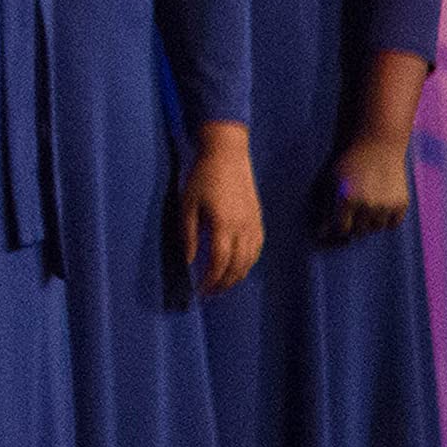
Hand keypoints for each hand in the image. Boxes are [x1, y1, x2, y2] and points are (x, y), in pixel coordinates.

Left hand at [180, 123, 261, 293]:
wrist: (228, 153)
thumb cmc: (203, 176)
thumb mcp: (188, 203)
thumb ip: (187, 234)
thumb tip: (188, 262)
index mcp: (224, 225)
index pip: (220, 263)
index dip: (210, 280)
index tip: (200, 291)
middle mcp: (244, 229)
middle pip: (237, 267)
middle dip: (223, 283)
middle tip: (209, 292)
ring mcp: (254, 224)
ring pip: (250, 261)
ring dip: (236, 276)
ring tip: (221, 284)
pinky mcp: (259, 220)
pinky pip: (257, 249)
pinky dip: (248, 263)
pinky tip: (237, 266)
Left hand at [325, 134, 413, 241]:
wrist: (376, 143)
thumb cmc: (347, 161)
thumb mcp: (329, 181)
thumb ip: (324, 207)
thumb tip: (321, 233)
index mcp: (345, 199)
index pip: (340, 229)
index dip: (336, 229)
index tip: (334, 225)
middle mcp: (366, 205)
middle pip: (358, 231)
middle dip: (352, 225)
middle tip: (350, 213)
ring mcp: (386, 205)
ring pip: (375, 228)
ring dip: (368, 223)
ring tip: (365, 206)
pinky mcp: (401, 204)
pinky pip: (392, 224)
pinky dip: (385, 220)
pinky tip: (379, 207)